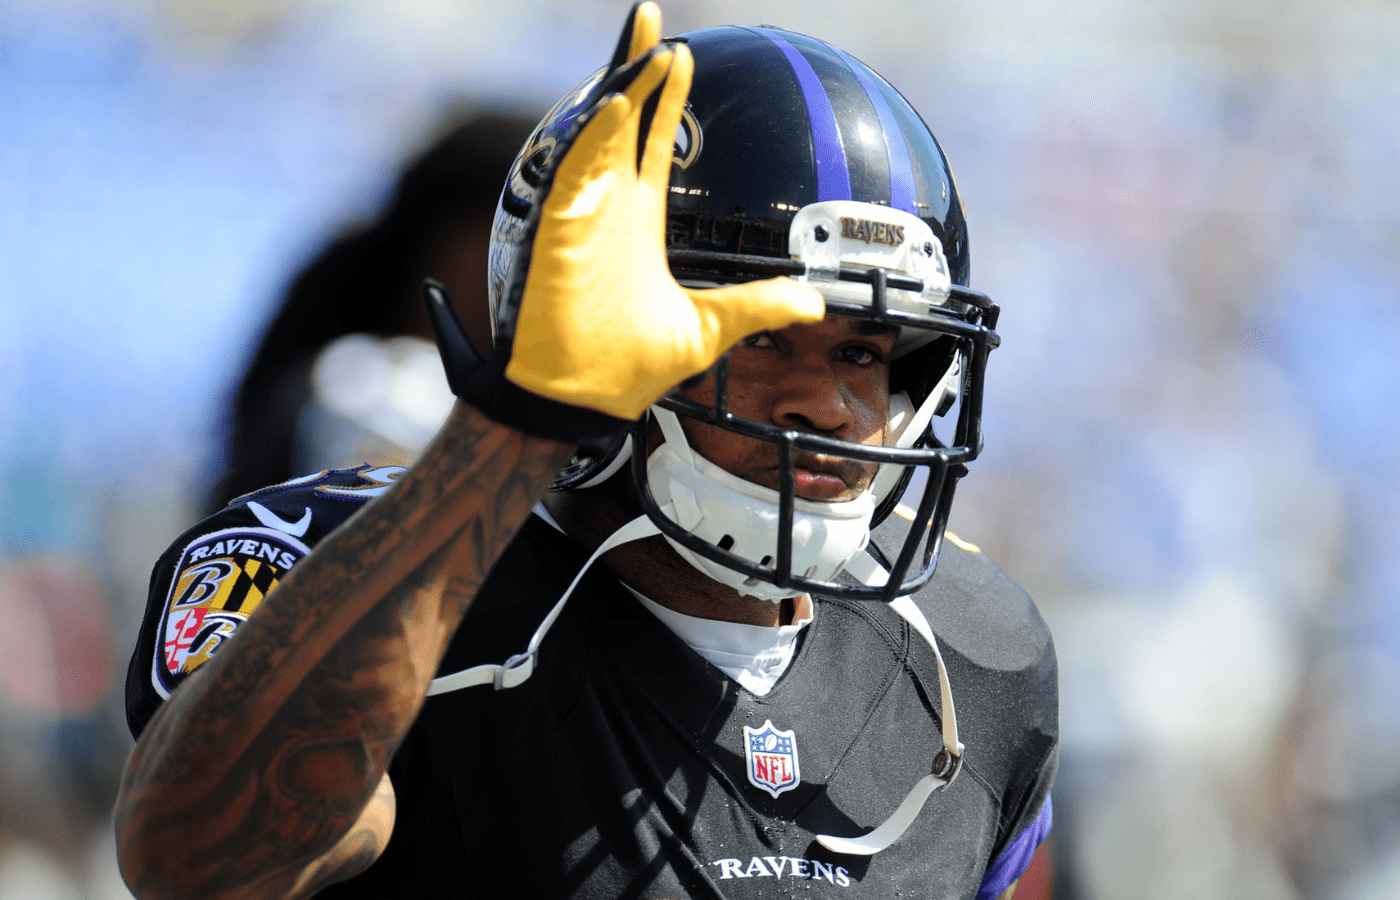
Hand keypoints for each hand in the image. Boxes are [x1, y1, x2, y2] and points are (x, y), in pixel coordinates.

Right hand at [427, 2, 821, 446]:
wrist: (585, 400)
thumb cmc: (631, 366)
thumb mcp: (711, 328)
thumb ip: (757, 307)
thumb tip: (813, 304)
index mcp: (639, 218)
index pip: (654, 140)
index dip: (666, 97)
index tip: (681, 56)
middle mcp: (609, 206)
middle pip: (623, 118)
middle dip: (638, 66)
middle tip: (652, 18)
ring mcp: (583, 215)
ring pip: (600, 135)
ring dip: (623, 89)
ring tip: (650, 46)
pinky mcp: (560, 233)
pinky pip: (575, 174)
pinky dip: (595, 139)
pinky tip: (619, 107)